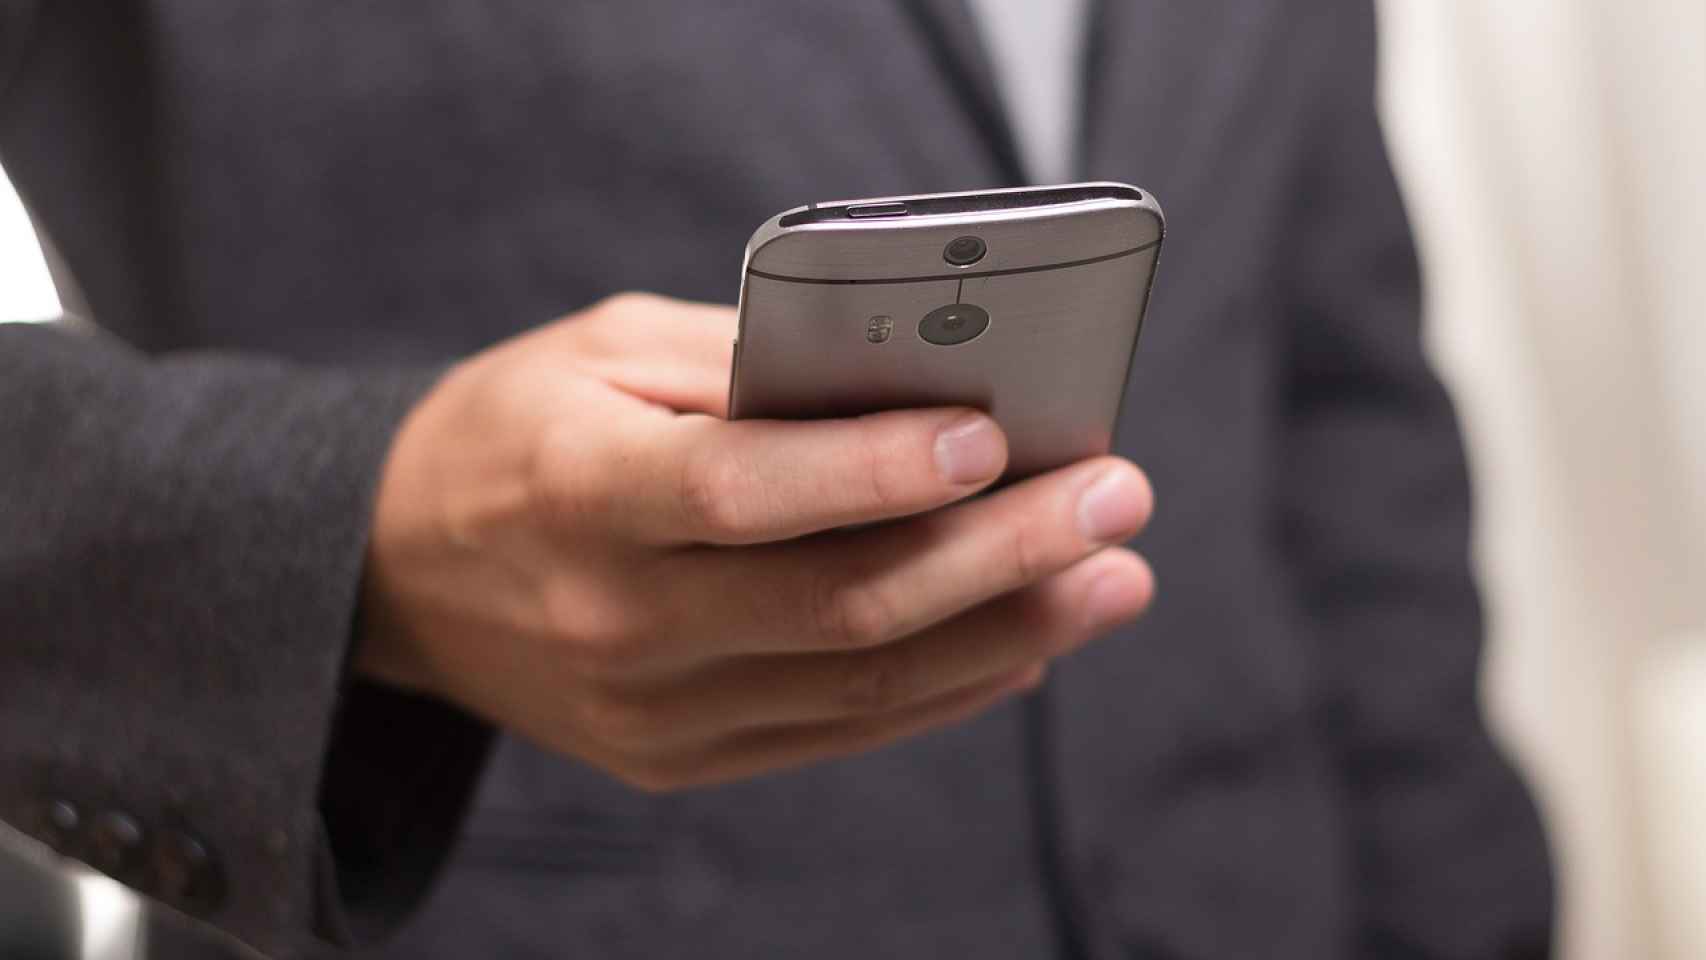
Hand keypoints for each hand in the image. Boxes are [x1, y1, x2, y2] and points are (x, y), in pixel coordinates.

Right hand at [357, 293, 1154, 790]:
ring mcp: (649, 710)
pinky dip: (945, 688)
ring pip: (862, 686)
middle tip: (1118, 498)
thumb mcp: (603, 351)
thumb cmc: (514, 431)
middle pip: (839, 605)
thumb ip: (746, 361)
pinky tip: (1026, 642)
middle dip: (1000, 552)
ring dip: (1007, 631)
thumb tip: (912, 382)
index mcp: (581, 490)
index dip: (875, 471)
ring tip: (1111, 578)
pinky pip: (838, 734)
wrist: (396, 575)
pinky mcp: (677, 758)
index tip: (996, 435)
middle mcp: (617, 619)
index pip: (744, 493)